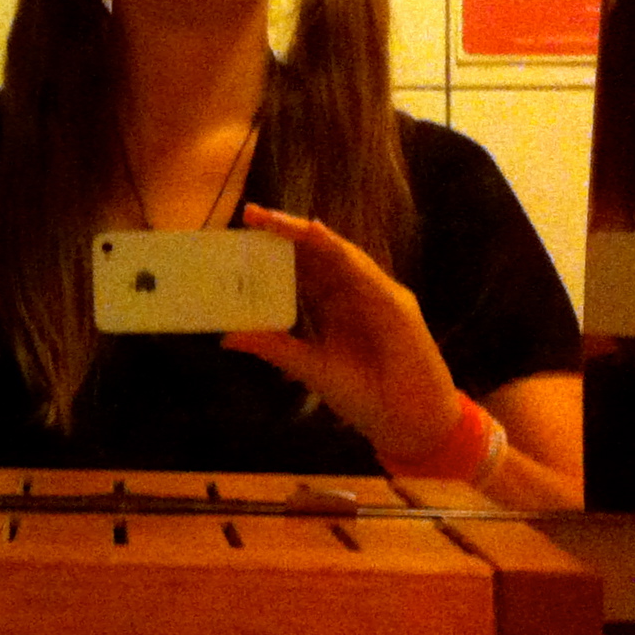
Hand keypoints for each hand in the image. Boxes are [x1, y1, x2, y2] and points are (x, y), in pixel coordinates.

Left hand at [221, 203, 461, 461]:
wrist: (407, 422)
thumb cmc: (362, 395)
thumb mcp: (309, 366)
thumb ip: (274, 347)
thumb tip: (227, 337)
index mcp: (329, 305)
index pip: (298, 269)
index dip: (271, 250)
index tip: (240, 234)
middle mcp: (351, 291)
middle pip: (314, 254)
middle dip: (284, 231)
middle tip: (250, 213)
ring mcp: (375, 294)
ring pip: (337, 255)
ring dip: (307, 234)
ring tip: (275, 220)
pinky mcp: (396, 304)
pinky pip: (365, 272)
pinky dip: (341, 253)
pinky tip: (318, 236)